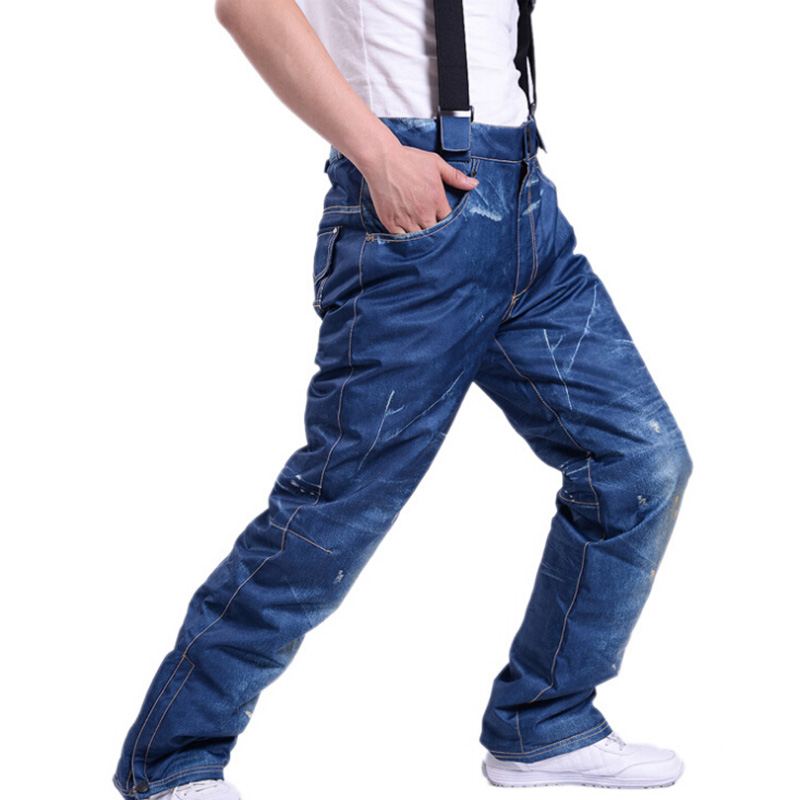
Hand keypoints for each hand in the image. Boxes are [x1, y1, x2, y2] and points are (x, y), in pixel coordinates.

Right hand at [360, 145, 478, 234]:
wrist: (382, 160)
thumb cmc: (409, 160)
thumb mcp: (436, 164)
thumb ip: (455, 177)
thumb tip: (475, 184)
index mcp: (437, 200)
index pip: (448, 222)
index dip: (448, 225)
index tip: (444, 223)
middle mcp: (424, 213)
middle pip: (435, 233)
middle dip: (436, 233)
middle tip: (434, 232)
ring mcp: (407, 219)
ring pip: (419, 238)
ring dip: (421, 238)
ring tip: (422, 238)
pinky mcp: (391, 222)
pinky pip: (401, 239)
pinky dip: (405, 240)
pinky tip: (407, 238)